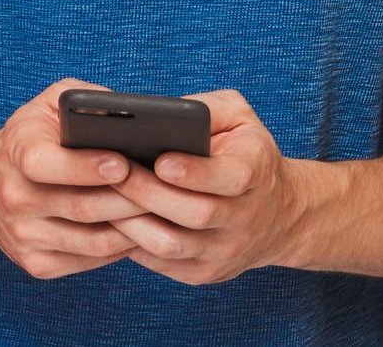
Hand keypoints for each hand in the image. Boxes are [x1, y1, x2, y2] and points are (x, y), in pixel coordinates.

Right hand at [0, 78, 168, 279]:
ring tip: (163, 210)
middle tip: (165, 189)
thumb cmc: (31, 136)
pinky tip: (142, 229)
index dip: (87, 167)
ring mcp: (24, 236)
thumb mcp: (48, 104)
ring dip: (133, 227)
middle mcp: (15, 198)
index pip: (48, 164)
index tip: (123, 163)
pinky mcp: (36, 263)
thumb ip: (84, 100)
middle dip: (128, 198)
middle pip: (81, 207)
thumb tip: (130, 112)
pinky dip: (121, 248)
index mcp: (17, 154)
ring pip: (92, 240)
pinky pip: (89, 261)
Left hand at [110, 89, 306, 284]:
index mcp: (258, 172)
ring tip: (105, 199)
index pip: (232, 177)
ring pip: (172, 245)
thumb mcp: (241, 119)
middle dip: (149, 193)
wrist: (278, 215)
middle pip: (196, 214)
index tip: (160, 160)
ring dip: (132, 223)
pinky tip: (113, 222)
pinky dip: (133, 243)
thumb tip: (160, 113)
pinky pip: (160, 263)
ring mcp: (225, 251)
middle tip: (113, 174)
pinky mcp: (204, 273)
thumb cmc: (247, 155)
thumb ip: (208, 109)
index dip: (195, 172)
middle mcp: (246, 217)